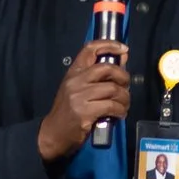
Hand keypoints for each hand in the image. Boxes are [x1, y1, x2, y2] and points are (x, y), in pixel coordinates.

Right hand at [36, 40, 132, 161]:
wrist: (53, 133)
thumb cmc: (68, 111)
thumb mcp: (79, 89)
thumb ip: (98, 75)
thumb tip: (122, 59)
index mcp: (73, 72)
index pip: (89, 49)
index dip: (109, 45)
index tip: (123, 49)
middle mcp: (75, 81)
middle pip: (107, 68)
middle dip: (123, 77)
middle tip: (126, 87)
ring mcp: (79, 96)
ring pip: (112, 89)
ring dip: (124, 98)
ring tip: (124, 104)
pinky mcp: (85, 112)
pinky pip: (111, 106)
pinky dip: (120, 110)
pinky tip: (119, 114)